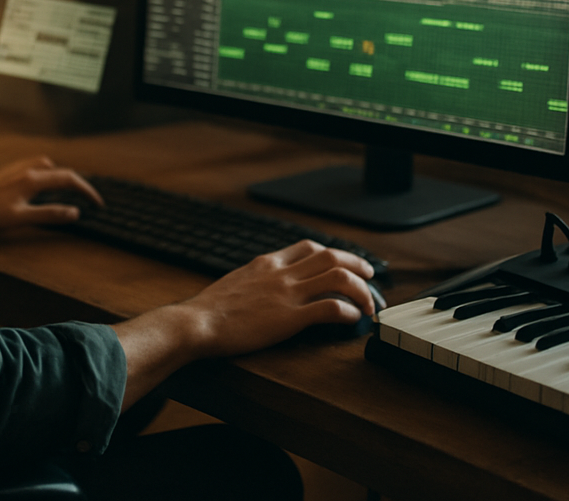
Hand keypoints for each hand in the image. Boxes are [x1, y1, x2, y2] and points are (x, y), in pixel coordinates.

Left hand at [0, 155, 102, 229]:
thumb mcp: (20, 218)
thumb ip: (49, 214)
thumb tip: (75, 213)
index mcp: (33, 180)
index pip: (69, 180)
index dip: (87, 191)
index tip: (98, 204)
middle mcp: (29, 169)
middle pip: (62, 172)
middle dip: (79, 185)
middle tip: (90, 200)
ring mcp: (19, 168)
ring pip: (50, 167)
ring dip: (63, 177)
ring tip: (69, 192)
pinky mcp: (11, 171)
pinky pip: (38, 167)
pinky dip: (49, 174)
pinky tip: (44, 184)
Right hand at [177, 239, 376, 358]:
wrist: (198, 322)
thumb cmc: (211, 309)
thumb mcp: (236, 281)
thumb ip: (255, 279)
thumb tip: (264, 286)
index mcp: (268, 263)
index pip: (309, 247)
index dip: (333, 254)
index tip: (344, 264)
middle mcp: (281, 272)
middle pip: (331, 256)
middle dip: (357, 265)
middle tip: (370, 277)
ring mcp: (286, 294)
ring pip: (338, 278)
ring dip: (360, 290)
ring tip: (368, 305)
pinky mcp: (289, 319)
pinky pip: (329, 308)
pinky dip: (347, 312)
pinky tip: (351, 321)